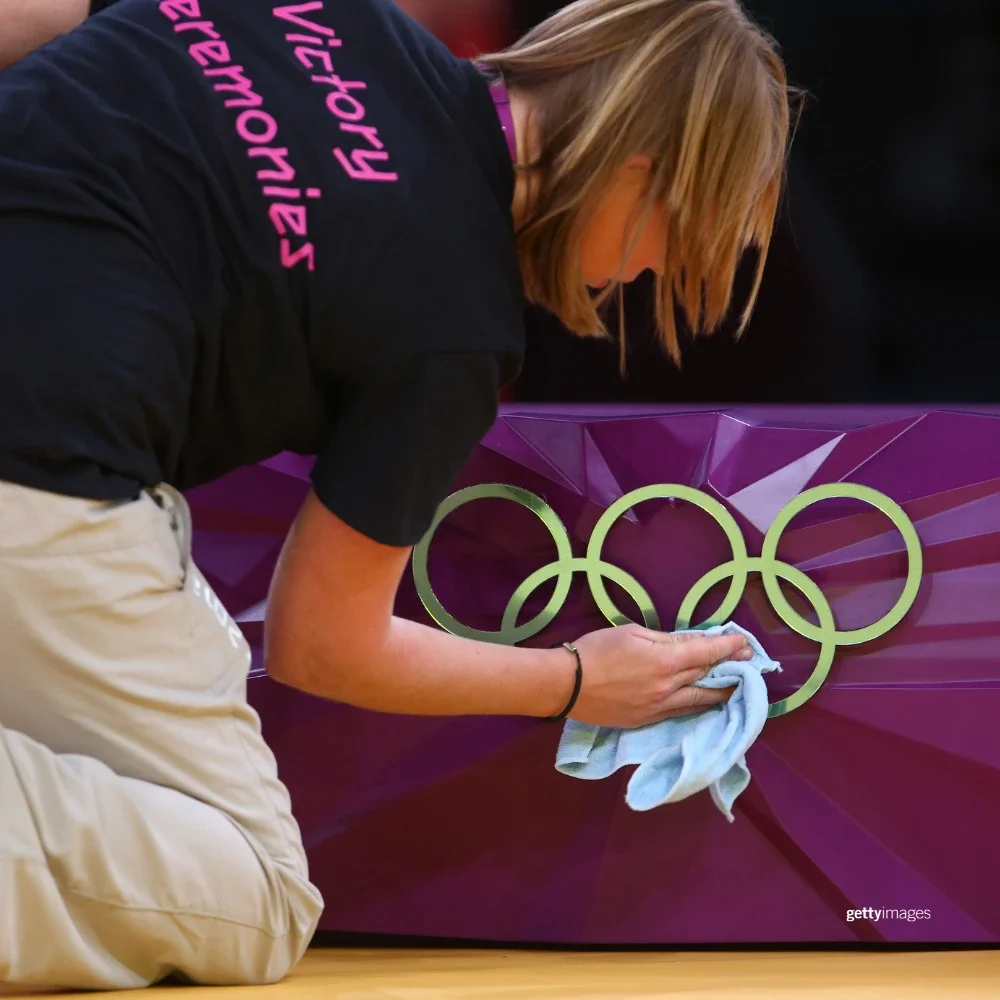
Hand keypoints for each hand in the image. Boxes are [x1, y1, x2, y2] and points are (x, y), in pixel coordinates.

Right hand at [566, 625, 750, 728]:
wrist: (567, 685)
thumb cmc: (596, 650)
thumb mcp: (631, 633)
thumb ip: (665, 639)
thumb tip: (689, 642)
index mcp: (665, 661)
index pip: (707, 653)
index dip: (729, 646)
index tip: (744, 642)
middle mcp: (669, 687)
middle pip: (708, 677)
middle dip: (731, 667)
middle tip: (749, 660)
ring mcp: (659, 708)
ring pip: (700, 700)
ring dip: (721, 691)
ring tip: (736, 684)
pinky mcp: (648, 720)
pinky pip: (680, 711)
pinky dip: (697, 704)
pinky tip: (704, 700)